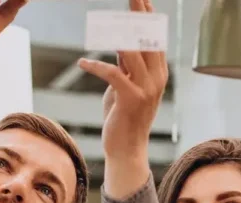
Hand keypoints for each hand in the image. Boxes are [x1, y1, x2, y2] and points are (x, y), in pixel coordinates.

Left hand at [77, 0, 168, 198]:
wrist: (126, 151)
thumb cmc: (122, 118)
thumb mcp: (123, 86)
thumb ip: (125, 66)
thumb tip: (119, 43)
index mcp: (158, 74)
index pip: (155, 39)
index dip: (148, 17)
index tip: (141, 0)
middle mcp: (157, 79)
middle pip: (147, 39)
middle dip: (138, 15)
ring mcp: (146, 89)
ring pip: (132, 52)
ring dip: (117, 33)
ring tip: (103, 20)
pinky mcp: (131, 98)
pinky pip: (113, 73)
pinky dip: (95, 66)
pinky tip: (82, 63)